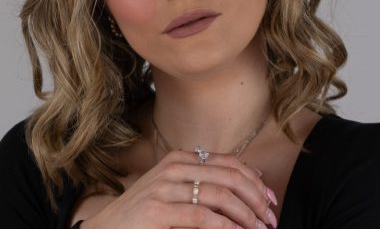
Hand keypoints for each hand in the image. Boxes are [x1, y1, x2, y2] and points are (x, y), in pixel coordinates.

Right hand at [78, 149, 277, 228]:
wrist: (108, 227)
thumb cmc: (146, 211)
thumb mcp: (176, 189)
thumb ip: (206, 181)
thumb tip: (251, 177)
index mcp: (180, 158)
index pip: (228, 162)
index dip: (254, 180)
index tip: (271, 200)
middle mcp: (174, 166)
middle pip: (227, 175)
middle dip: (255, 197)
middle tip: (271, 219)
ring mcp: (164, 186)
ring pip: (218, 194)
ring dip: (245, 214)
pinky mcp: (157, 208)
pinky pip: (201, 216)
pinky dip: (225, 226)